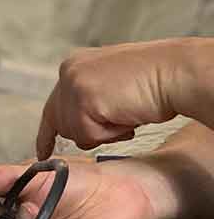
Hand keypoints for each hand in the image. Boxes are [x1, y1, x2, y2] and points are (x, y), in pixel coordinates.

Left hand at [36, 40, 189, 159]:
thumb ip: (89, 99)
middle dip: (91, 131)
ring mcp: (74, 85)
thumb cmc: (154, 81)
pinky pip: (89, 136)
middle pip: (63, 125)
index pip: (53, 106)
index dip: (47, 133)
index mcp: (75, 66)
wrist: (176, 73)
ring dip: (104, 132)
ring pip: (76, 133)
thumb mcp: (111, 86)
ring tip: (125, 112)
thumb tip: (76, 124)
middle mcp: (69, 72)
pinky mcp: (83, 99)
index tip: (42, 152)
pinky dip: (110, 134)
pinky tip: (125, 114)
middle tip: (119, 117)